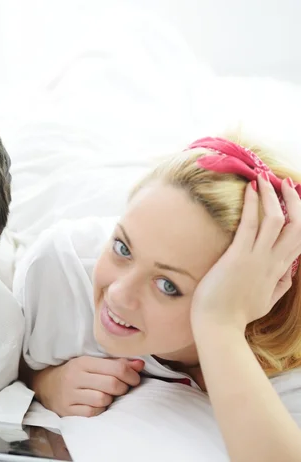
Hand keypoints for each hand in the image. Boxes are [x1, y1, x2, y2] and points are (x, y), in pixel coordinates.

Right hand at [33, 356, 144, 416]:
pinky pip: (92, 413)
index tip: (135, 379)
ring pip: (103, 400)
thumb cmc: (75, 373)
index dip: (131, 374)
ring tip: (107, 396)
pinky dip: (99, 410)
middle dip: (123, 388)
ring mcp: (69, 395)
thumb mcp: (91, 363)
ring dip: (110, 400)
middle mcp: (75, 377)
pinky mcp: (67, 410)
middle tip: (123, 388)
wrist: (46, 385)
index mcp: (83, 362)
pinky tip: (96, 405)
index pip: (115, 367)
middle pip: (112, 384)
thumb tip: (140, 364)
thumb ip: (116, 363)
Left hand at [191, 175, 300, 332]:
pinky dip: (253, 203)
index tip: (294, 201)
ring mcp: (257, 258)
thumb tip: (290, 274)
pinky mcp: (238, 256)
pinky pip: (250, 224)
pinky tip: (250, 189)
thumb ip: (281, 286)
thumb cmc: (236, 314)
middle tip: (284, 182)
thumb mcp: (267, 301)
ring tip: (265, 178)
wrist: (219, 326)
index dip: (300, 217)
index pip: (299, 239)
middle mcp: (274, 262)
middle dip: (293, 200)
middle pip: (297, 225)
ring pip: (276, 220)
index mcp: (280, 271)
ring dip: (272, 195)